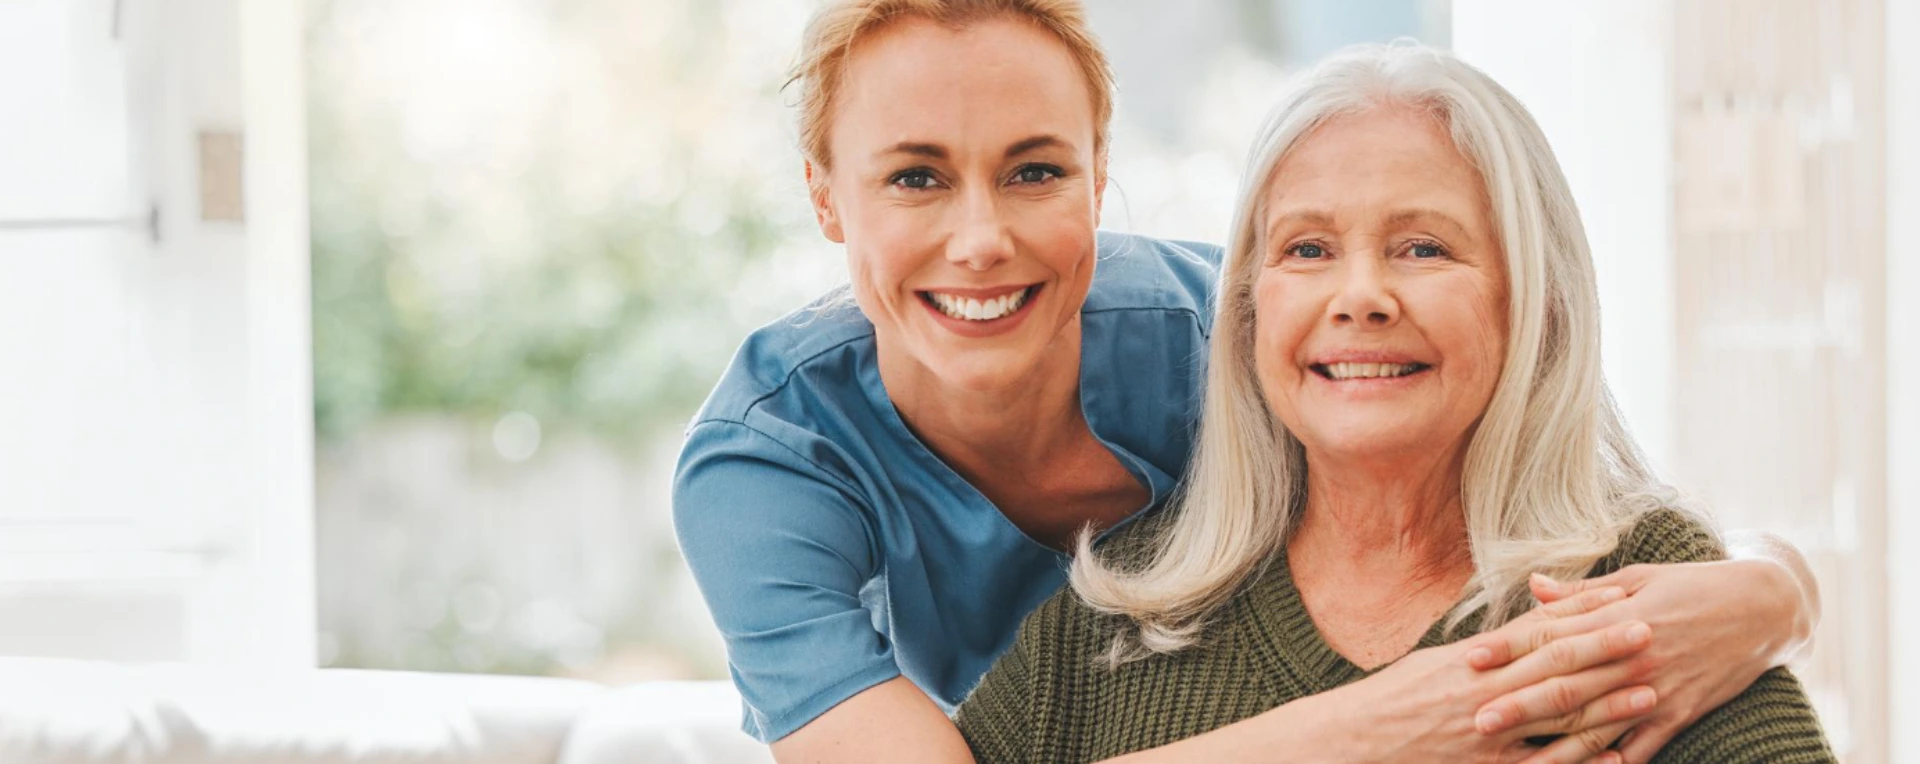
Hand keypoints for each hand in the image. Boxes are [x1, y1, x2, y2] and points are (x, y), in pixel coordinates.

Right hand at [1326, 586, 1657, 763]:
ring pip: (1559, 717)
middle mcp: (1485, 693)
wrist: (1355, 743)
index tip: (1620, 600)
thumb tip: (1525, 626)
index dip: (1582, 615)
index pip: (1537, 630)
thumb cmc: (1393, 701)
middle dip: (1606, 649)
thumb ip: (1486, 650)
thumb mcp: (1435, 664)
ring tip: (1649, 690)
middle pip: (1556, 666)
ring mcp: (1489, 734)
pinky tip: (1618, 756)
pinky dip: (1583, 763)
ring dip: (1609, 704)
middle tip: (1651, 632)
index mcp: (1472, 661)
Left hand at [1475, 562, 1798, 762]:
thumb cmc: (1693, 586)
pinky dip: (1616, 762)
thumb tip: (1533, 586)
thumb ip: (1582, 593)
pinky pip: (1643, 745)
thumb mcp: (1637, 578)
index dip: (1508, 647)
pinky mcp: (1681, 711)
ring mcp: (1658, 687)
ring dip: (1554, 741)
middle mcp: (1633, 655)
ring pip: (1598, 720)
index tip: (1470, 658)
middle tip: (1477, 719)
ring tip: (1517, 755)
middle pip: (1566, 683)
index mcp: (1616, 616)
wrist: (1765, 608)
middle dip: (1519, 702)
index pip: (1551, 634)